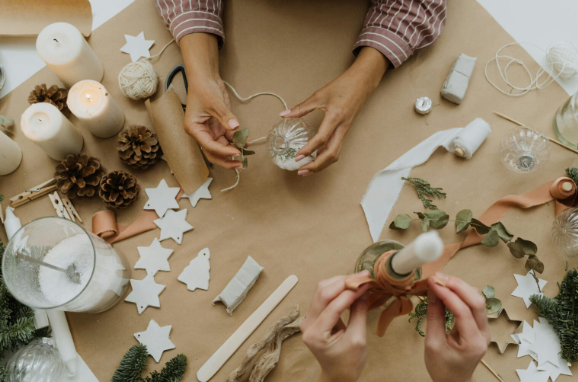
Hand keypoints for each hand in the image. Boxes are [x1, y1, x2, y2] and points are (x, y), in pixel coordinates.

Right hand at [180, 33, 241, 168]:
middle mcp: (201, 133)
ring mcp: (211, 131)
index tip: (236, 152)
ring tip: (247, 152)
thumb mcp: (214, 103)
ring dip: (234, 149)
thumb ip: (225, 117)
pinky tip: (246, 141)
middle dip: (227, 160)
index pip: (209, 146)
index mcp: (194, 129)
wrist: (205, 78)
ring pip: (222, 147)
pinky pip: (229, 137)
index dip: (223, 151)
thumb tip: (235, 128)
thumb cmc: (203, 89)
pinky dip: (237, 140)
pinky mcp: (219, 127)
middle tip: (240, 164)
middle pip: (213, 153)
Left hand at [280, 47, 387, 175]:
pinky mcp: (344, 132)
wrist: (362, 83)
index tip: (298, 157)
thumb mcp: (319, 95)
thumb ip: (301, 108)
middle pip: (331, 154)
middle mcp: (341, 128)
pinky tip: (316, 159)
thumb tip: (284, 114)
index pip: (321, 139)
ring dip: (321, 164)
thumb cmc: (342, 87)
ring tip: (307, 169)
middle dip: (316, 165)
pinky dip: (326, 158)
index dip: (309, 149)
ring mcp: (344, 131)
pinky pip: (336, 149)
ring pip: (335, 154)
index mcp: (335, 118)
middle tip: (301, 170)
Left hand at [301, 272, 370, 381]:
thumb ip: (359, 313)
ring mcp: (308, 319)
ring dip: (340, 281)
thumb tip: (363, 290)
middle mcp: (308, 324)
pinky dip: (337, 288)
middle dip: (344, 281)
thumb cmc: (348, 363)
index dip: (351, 291)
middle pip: (323, 292)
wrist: (338, 375)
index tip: (366, 282)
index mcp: (316, 334)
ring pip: (322, 290)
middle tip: (364, 276)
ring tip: (359, 279)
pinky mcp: (313, 316)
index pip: (333, 305)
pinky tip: (351, 286)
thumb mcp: (358, 339)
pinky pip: (323, 295)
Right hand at [425, 273, 490, 381]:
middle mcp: (484, 334)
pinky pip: (473, 304)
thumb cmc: (442, 368)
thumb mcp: (432, 343)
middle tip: (437, 276)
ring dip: (460, 286)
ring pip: (477, 299)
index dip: (447, 294)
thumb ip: (434, 316)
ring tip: (441, 279)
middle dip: (457, 285)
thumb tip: (432, 291)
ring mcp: (484, 329)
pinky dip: (461, 293)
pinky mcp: (480, 325)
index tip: (432, 282)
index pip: (463, 311)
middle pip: (477, 301)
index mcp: (473, 343)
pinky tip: (447, 288)